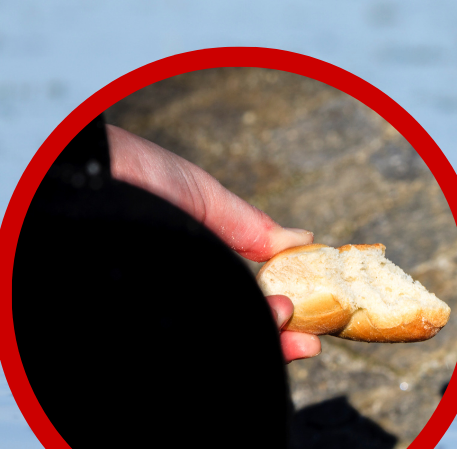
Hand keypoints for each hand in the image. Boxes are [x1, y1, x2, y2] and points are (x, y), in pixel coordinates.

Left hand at [106, 124, 321, 361]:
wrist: (77, 177)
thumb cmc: (132, 179)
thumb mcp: (204, 199)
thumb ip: (252, 227)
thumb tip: (306, 240)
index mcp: (195, 269)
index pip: (246, 304)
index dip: (282, 316)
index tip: (312, 323)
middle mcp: (178, 295)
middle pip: (236, 330)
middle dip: (278, 341)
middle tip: (308, 341)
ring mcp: (159, 312)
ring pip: (215, 342)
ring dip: (259, 344)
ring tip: (281, 325)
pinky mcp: (138, 324)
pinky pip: (182, 346)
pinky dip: (218, 347)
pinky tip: (250, 340)